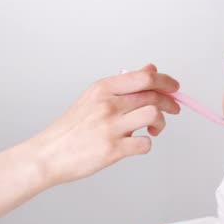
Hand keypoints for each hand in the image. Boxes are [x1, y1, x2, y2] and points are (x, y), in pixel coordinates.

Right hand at [29, 63, 180, 186]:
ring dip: (161, 123)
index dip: (165, 81)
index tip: (174, 88)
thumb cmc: (71, 128)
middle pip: (153, 95)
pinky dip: (146, 144)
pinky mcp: (112, 149)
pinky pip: (144, 143)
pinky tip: (137, 144)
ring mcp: (110, 127)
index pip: (144, 77)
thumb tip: (150, 69)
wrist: (49, 154)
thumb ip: (123, 85)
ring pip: (153, 115)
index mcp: (102, 89)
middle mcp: (107, 104)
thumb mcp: (94, 98)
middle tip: (174, 109)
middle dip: (170, 103)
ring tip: (153, 129)